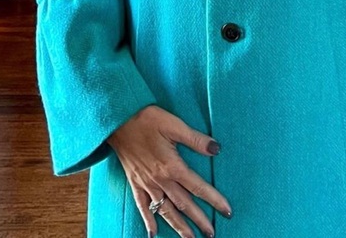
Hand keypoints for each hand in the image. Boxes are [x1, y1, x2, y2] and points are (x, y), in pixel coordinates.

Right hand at [107, 105, 231, 237]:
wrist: (118, 121)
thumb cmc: (146, 119)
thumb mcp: (174, 124)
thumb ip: (195, 139)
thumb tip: (216, 149)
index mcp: (172, 166)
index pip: (198, 187)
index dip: (214, 199)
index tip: (227, 210)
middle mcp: (160, 180)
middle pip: (184, 204)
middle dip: (199, 220)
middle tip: (211, 233)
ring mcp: (146, 184)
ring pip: (165, 210)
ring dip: (178, 226)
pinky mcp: (135, 183)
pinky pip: (142, 207)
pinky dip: (148, 221)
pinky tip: (153, 234)